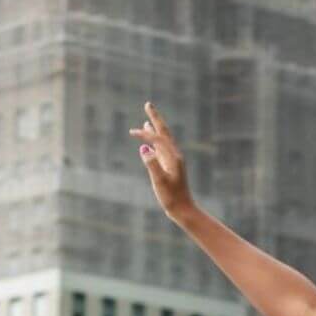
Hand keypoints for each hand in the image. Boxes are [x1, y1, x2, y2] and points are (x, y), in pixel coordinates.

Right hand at [129, 101, 193, 223]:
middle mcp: (174, 156)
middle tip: (148, 104)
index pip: (157, 138)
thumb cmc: (172, 198)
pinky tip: (149, 145)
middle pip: (164, 133)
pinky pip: (161, 151)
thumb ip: (152, 164)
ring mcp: (173, 162)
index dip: (145, 133)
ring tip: (147, 120)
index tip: (132, 132)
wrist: (184, 211)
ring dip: (154, 130)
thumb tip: (144, 148)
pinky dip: (155, 144)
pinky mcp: (170, 168)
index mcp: (173, 157)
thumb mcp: (160, 182)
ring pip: (163, 141)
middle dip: (155, 118)